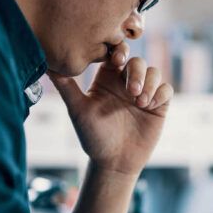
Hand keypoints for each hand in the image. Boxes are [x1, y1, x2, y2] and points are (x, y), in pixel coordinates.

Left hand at [48, 42, 172, 176]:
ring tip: (140, 102)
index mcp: (107, 78)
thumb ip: (65, 86)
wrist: (114, 162)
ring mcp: (144, 93)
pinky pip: (166, 90)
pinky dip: (160, 93)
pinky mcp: (159, 106)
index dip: (119, 50)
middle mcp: (126, 82)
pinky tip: (150, 106)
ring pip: (154, 72)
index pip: (116, 53)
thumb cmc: (93, 137)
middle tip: (131, 90)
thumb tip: (46, 64)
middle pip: (137, 61)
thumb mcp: (78, 110)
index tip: (116, 60)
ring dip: (149, 83)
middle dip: (136, 72)